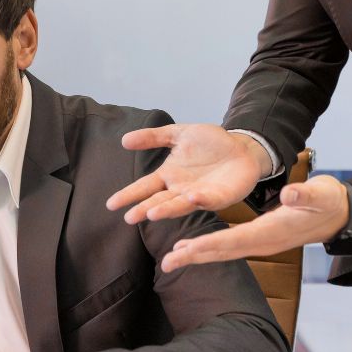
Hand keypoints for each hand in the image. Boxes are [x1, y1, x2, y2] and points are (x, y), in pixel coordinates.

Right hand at [107, 124, 269, 223]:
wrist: (241, 148)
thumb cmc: (210, 143)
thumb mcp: (179, 134)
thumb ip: (154, 137)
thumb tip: (124, 140)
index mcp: (169, 175)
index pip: (144, 186)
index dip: (129, 195)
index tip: (111, 204)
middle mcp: (180, 189)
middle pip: (158, 201)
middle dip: (144, 209)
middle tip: (129, 218)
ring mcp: (199, 195)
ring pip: (179, 205)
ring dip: (167, 210)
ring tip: (152, 213)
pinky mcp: (219, 197)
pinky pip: (208, 200)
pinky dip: (200, 200)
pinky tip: (191, 197)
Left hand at [160, 176, 350, 272]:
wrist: (339, 213)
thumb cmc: (327, 201)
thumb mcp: (319, 194)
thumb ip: (303, 194)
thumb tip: (289, 193)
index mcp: (272, 232)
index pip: (234, 240)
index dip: (209, 244)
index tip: (186, 249)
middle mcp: (263, 242)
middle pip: (224, 252)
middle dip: (195, 257)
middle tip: (167, 262)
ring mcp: (262, 242)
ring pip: (225, 252)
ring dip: (199, 255)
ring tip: (172, 259)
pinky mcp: (262, 238)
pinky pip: (231, 246)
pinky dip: (211, 248)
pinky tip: (195, 247)